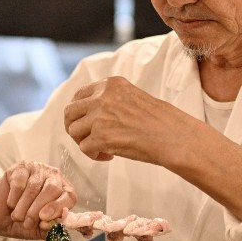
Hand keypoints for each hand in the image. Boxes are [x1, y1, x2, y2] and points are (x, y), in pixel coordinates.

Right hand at [0, 161, 76, 239]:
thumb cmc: (22, 222)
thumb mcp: (39, 229)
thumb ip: (53, 227)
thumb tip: (66, 225)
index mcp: (63, 191)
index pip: (70, 196)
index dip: (58, 208)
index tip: (45, 220)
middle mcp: (53, 176)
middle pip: (52, 189)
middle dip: (38, 210)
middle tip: (27, 222)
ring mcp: (37, 169)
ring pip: (34, 188)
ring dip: (23, 207)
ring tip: (17, 217)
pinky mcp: (20, 167)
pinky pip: (19, 183)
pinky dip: (13, 198)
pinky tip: (11, 203)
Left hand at [64, 76, 180, 163]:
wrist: (173, 136)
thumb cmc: (160, 121)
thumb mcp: (132, 97)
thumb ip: (111, 100)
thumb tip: (92, 114)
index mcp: (110, 85)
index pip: (79, 95)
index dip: (78, 112)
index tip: (84, 122)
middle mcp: (102, 97)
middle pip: (69, 112)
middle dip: (75, 127)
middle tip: (87, 138)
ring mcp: (99, 116)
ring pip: (74, 131)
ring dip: (85, 142)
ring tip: (102, 148)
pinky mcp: (100, 137)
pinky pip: (84, 148)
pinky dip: (94, 155)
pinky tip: (109, 155)